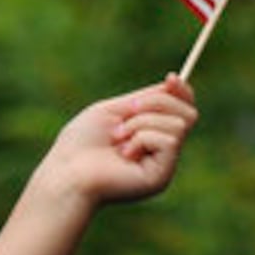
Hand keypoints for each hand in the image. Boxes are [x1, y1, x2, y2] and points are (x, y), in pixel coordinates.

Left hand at [42, 73, 197, 205]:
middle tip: (129, 109)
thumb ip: (144, 99)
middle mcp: (162, 152)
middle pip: (188, 113)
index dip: (182, 92)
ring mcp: (164, 165)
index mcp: (152, 135)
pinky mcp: (162, 176)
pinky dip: (142, 138)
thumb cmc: (81, 142)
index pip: (182, 110)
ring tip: (118, 137)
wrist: (66, 171)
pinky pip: (169, 141)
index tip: (170, 78)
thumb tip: (173, 82)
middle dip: (157, 102)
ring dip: (142, 123)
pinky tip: (125, 154)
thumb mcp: (113, 111)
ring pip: (177, 124)